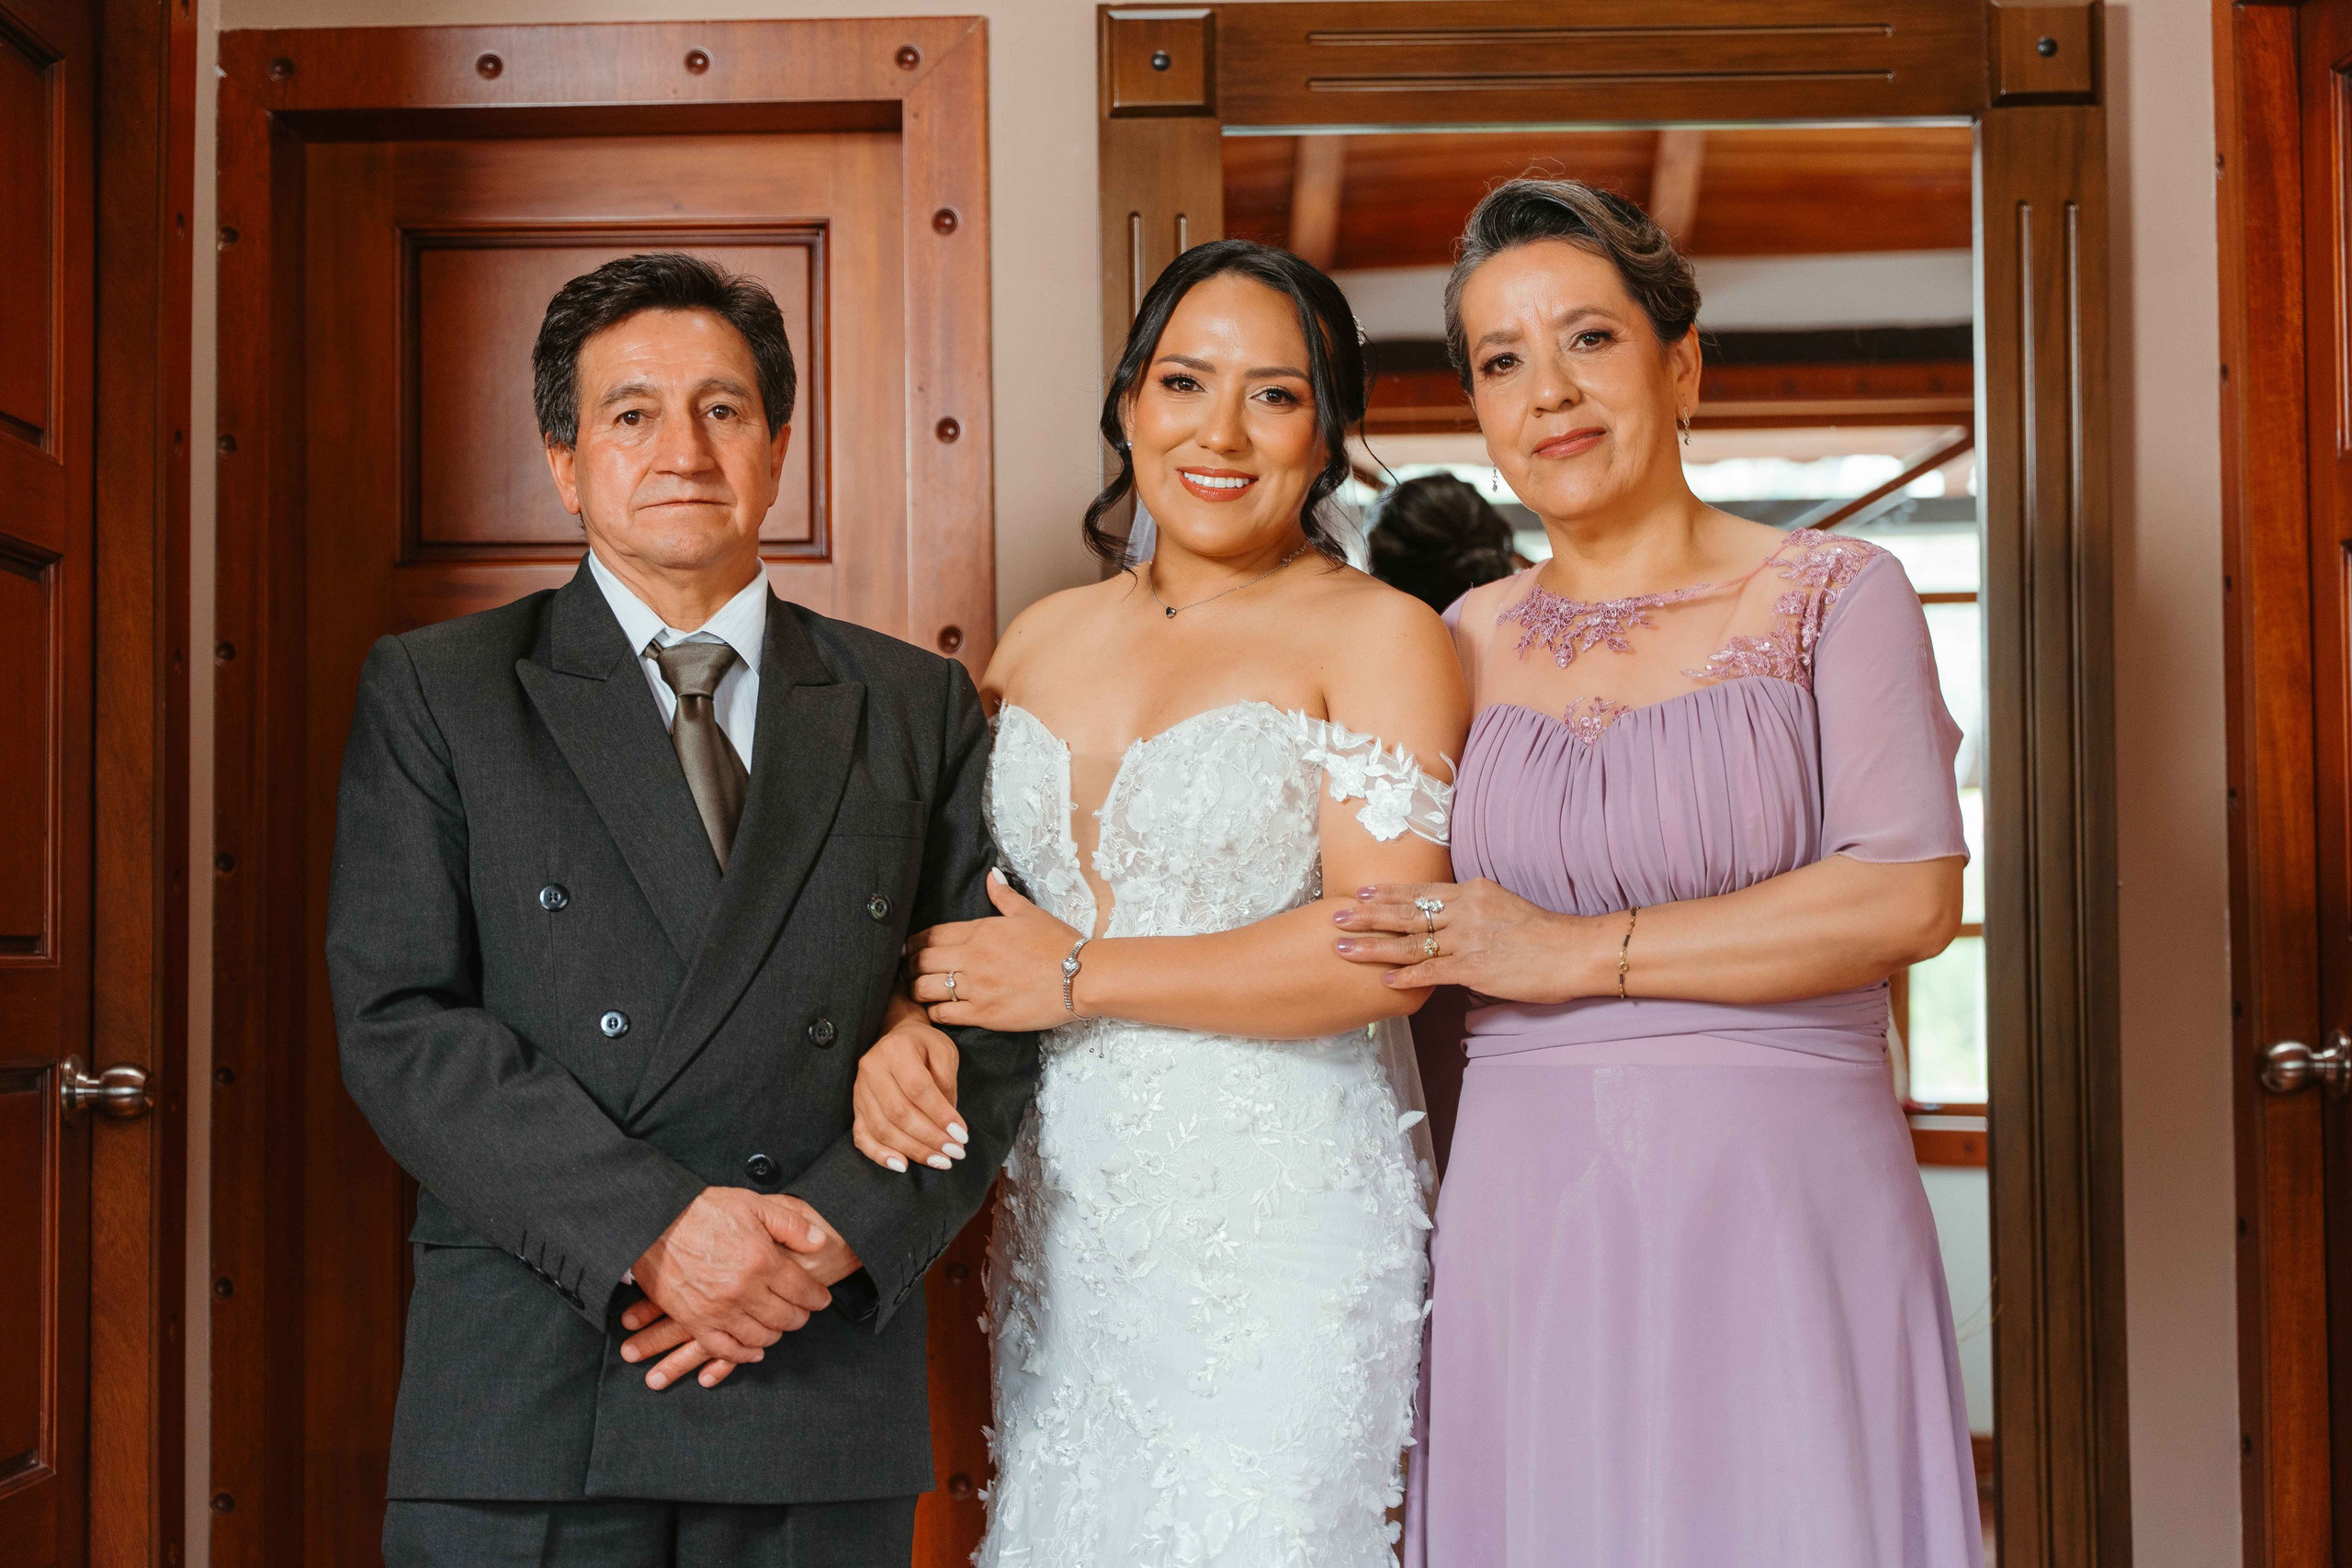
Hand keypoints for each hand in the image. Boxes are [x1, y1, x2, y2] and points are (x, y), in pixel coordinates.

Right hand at [620, 1195, 862, 1390]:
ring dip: (775, 1334)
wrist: (654, 1221)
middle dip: (800, 1317)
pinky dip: (744, 1355)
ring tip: (779, 1325)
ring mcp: (719, 1310)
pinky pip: (726, 1350)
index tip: (821, 1299)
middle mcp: (744, 1291)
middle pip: (785, 1318)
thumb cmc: (703, 1210)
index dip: (817, 1298)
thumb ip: (791, 1224)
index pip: (803, 1291)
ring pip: (760, 1337)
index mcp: (763, 1261)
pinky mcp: (695, 1322)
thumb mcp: (754, 1204)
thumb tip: (820, 1243)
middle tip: (803, 1312)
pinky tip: (753, 1350)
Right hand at [853, 1010, 965, 1172]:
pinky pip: (862, 1136)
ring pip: (882, 1128)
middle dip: (929, 1138)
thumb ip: (947, 1083)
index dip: (940, 1115)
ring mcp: (859, 1090)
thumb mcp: (945, 1052)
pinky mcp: (855, 1107)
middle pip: (898, 1113)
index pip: (918, 1089)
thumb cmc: (925, 1046)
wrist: (896, 1038)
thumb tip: (948, 1123)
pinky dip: (880, 1155)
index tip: (962, 1134)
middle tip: (955, 1152)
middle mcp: (872, 1069)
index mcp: (896, 1050)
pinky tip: (902, 1166)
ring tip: (939, 1161)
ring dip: (912, 1150)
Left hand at [907, 870, 1079, 1031]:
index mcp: (979, 931)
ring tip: (916, 992)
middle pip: (920, 961)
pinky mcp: (984, 1014)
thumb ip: (1003, 895)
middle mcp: (971, 958)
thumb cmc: (1057, 943)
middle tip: (907, 971)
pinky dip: (932, 1013)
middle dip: (908, 966)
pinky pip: (943, 1014)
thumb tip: (990, 875)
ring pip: (924, 989)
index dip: (913, 943)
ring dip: (915, 990)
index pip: (930, 935)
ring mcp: (976, 987)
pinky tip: (935, 1010)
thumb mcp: (1029, 912)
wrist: (1080, 977)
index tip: (907, 949)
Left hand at [1332, 878, 1605, 1001]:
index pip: (1420, 891)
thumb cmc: (1544, 933)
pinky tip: (1384, 981)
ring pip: (1410, 941)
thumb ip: (1473, 908)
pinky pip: (1432, 972)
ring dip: (1373, 946)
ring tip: (1343, 947)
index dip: (1387, 893)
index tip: (1361, 892)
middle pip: (1406, 912)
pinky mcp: (1475, 968)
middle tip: (1336, 915)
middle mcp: (1465, 911)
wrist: (1574, 950)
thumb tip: (1449, 917)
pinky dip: (1406, 976)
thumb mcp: (1504, 906)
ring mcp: (1468, 939)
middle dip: (1367, 914)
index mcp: (1472, 892)